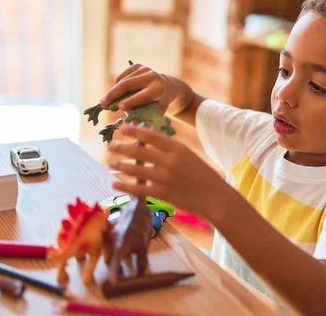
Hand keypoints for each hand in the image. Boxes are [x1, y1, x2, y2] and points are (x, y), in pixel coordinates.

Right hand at [100, 63, 180, 114]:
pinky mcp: (138, 66)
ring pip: (122, 80)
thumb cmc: (159, 104)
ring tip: (107, 101)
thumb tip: (129, 128)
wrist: (166, 86)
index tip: (119, 108)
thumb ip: (144, 119)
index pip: (143, 95)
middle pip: (128, 85)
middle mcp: (152, 77)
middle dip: (113, 95)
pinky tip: (118, 92)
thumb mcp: (156, 112)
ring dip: (113, 91)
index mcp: (159, 89)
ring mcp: (144, 69)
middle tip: (102, 104)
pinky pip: (121, 76)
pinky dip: (117, 85)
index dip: (131, 101)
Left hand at [107, 123, 225, 219]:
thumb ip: (171, 149)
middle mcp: (170, 161)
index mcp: (178, 148)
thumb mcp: (189, 155)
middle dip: (122, 147)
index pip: (150, 136)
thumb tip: (150, 139)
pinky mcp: (163, 194)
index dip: (134, 131)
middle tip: (111, 145)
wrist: (215, 197)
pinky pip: (138, 189)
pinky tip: (114, 184)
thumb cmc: (203, 175)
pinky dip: (124, 187)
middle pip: (139, 151)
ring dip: (120, 165)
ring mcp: (165, 178)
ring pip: (135, 169)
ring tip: (110, 162)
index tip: (121, 128)